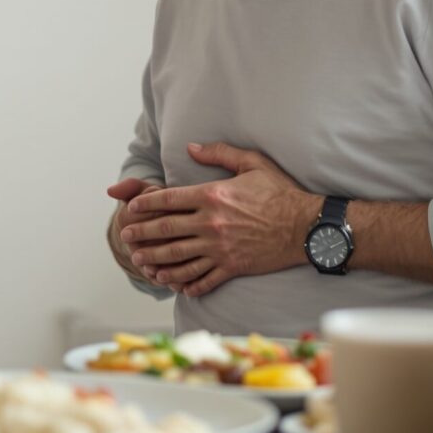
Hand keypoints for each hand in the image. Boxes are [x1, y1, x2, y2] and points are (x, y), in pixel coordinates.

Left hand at [117, 142, 318, 297]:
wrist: (306, 226)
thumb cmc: (281, 192)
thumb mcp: (252, 163)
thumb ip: (219, 153)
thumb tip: (191, 147)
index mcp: (213, 196)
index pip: (169, 199)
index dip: (146, 203)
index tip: (132, 208)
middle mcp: (211, 223)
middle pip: (166, 230)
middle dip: (142, 234)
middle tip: (126, 236)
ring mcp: (220, 248)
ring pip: (178, 257)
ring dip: (156, 261)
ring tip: (140, 262)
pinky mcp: (232, 267)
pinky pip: (203, 278)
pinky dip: (186, 283)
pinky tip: (175, 286)